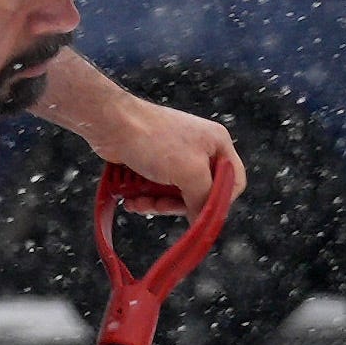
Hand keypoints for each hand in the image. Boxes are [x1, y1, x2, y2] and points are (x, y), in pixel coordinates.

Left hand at [96, 90, 242, 213]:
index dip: (220, 201)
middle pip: (202, 191)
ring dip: (157, 204)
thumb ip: (203, 198)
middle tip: (162, 207)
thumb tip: (201, 220)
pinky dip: (146, 197)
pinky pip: (157, 188)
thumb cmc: (153, 140)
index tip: (201, 214)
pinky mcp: (154, 161)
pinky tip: (131, 200)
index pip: (233, 180)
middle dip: (179, 204)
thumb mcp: (189, 172)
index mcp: (217, 144)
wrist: (112, 124)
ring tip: (139, 203)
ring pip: (176, 194)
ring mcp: (176, 154)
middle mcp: (200, 148)